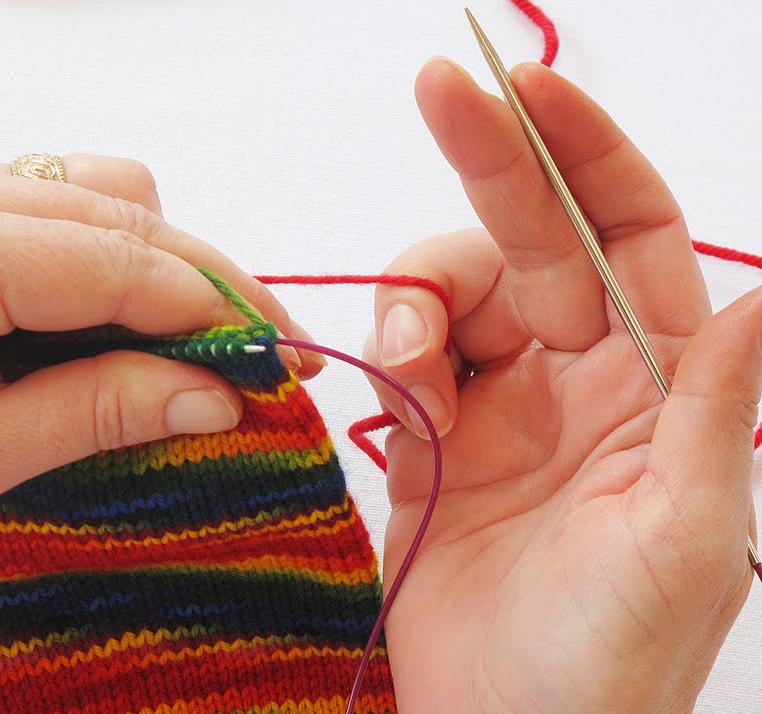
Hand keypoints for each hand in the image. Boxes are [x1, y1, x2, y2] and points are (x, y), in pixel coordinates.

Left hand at [0, 151, 319, 585]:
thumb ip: (103, 409)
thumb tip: (220, 397)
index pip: (114, 259)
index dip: (212, 309)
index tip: (281, 357)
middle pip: (119, 210)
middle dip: (201, 286)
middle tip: (260, 356)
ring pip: (97, 193)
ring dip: (158, 265)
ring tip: (191, 345)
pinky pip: (56, 205)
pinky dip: (108, 259)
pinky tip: (122, 318)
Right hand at [366, 59, 760, 711]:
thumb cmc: (609, 665)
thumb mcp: (687, 541)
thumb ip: (714, 411)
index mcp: (654, 389)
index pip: (626, 237)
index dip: (585, 155)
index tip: (529, 90)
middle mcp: (577, 381)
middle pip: (529, 240)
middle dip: (489, 159)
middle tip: (439, 88)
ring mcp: (498, 407)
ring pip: (451, 292)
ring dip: (421, 295)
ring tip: (408, 356)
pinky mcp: (430, 439)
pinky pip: (403, 357)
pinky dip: (390, 352)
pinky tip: (397, 388)